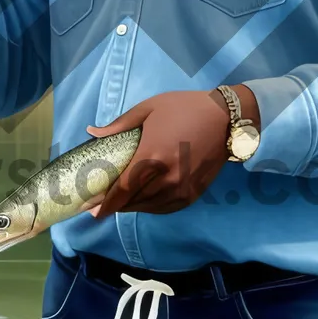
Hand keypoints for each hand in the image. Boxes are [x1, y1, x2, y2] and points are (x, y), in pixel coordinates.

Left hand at [85, 90, 232, 218]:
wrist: (225, 119)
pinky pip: (165, 208)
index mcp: (152, 157)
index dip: (105, 203)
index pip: (122, 189)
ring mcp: (181, 189)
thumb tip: (92, 132)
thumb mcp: (149, 109)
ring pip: (148, 207)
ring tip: (120, 202)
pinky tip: (143, 201)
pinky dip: (150, 207)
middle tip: (100, 204)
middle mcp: (166, 178)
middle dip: (115, 205)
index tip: (92, 210)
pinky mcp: (192, 194)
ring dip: (132, 206)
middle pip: (133, 201)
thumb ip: (119, 125)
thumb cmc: (184, 108)